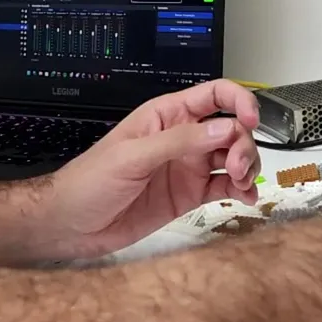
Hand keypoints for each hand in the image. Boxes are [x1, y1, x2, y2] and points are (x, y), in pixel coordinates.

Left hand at [39, 80, 261, 258]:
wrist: (70, 225)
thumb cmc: (89, 182)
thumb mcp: (132, 156)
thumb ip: (179, 141)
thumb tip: (224, 128)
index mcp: (167, 116)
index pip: (214, 95)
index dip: (238, 101)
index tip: (250, 119)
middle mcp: (183, 138)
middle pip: (231, 129)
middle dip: (243, 145)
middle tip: (237, 168)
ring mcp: (188, 167)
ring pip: (233, 157)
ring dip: (247, 167)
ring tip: (242, 184)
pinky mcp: (190, 194)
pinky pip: (225, 186)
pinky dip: (242, 190)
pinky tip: (246, 197)